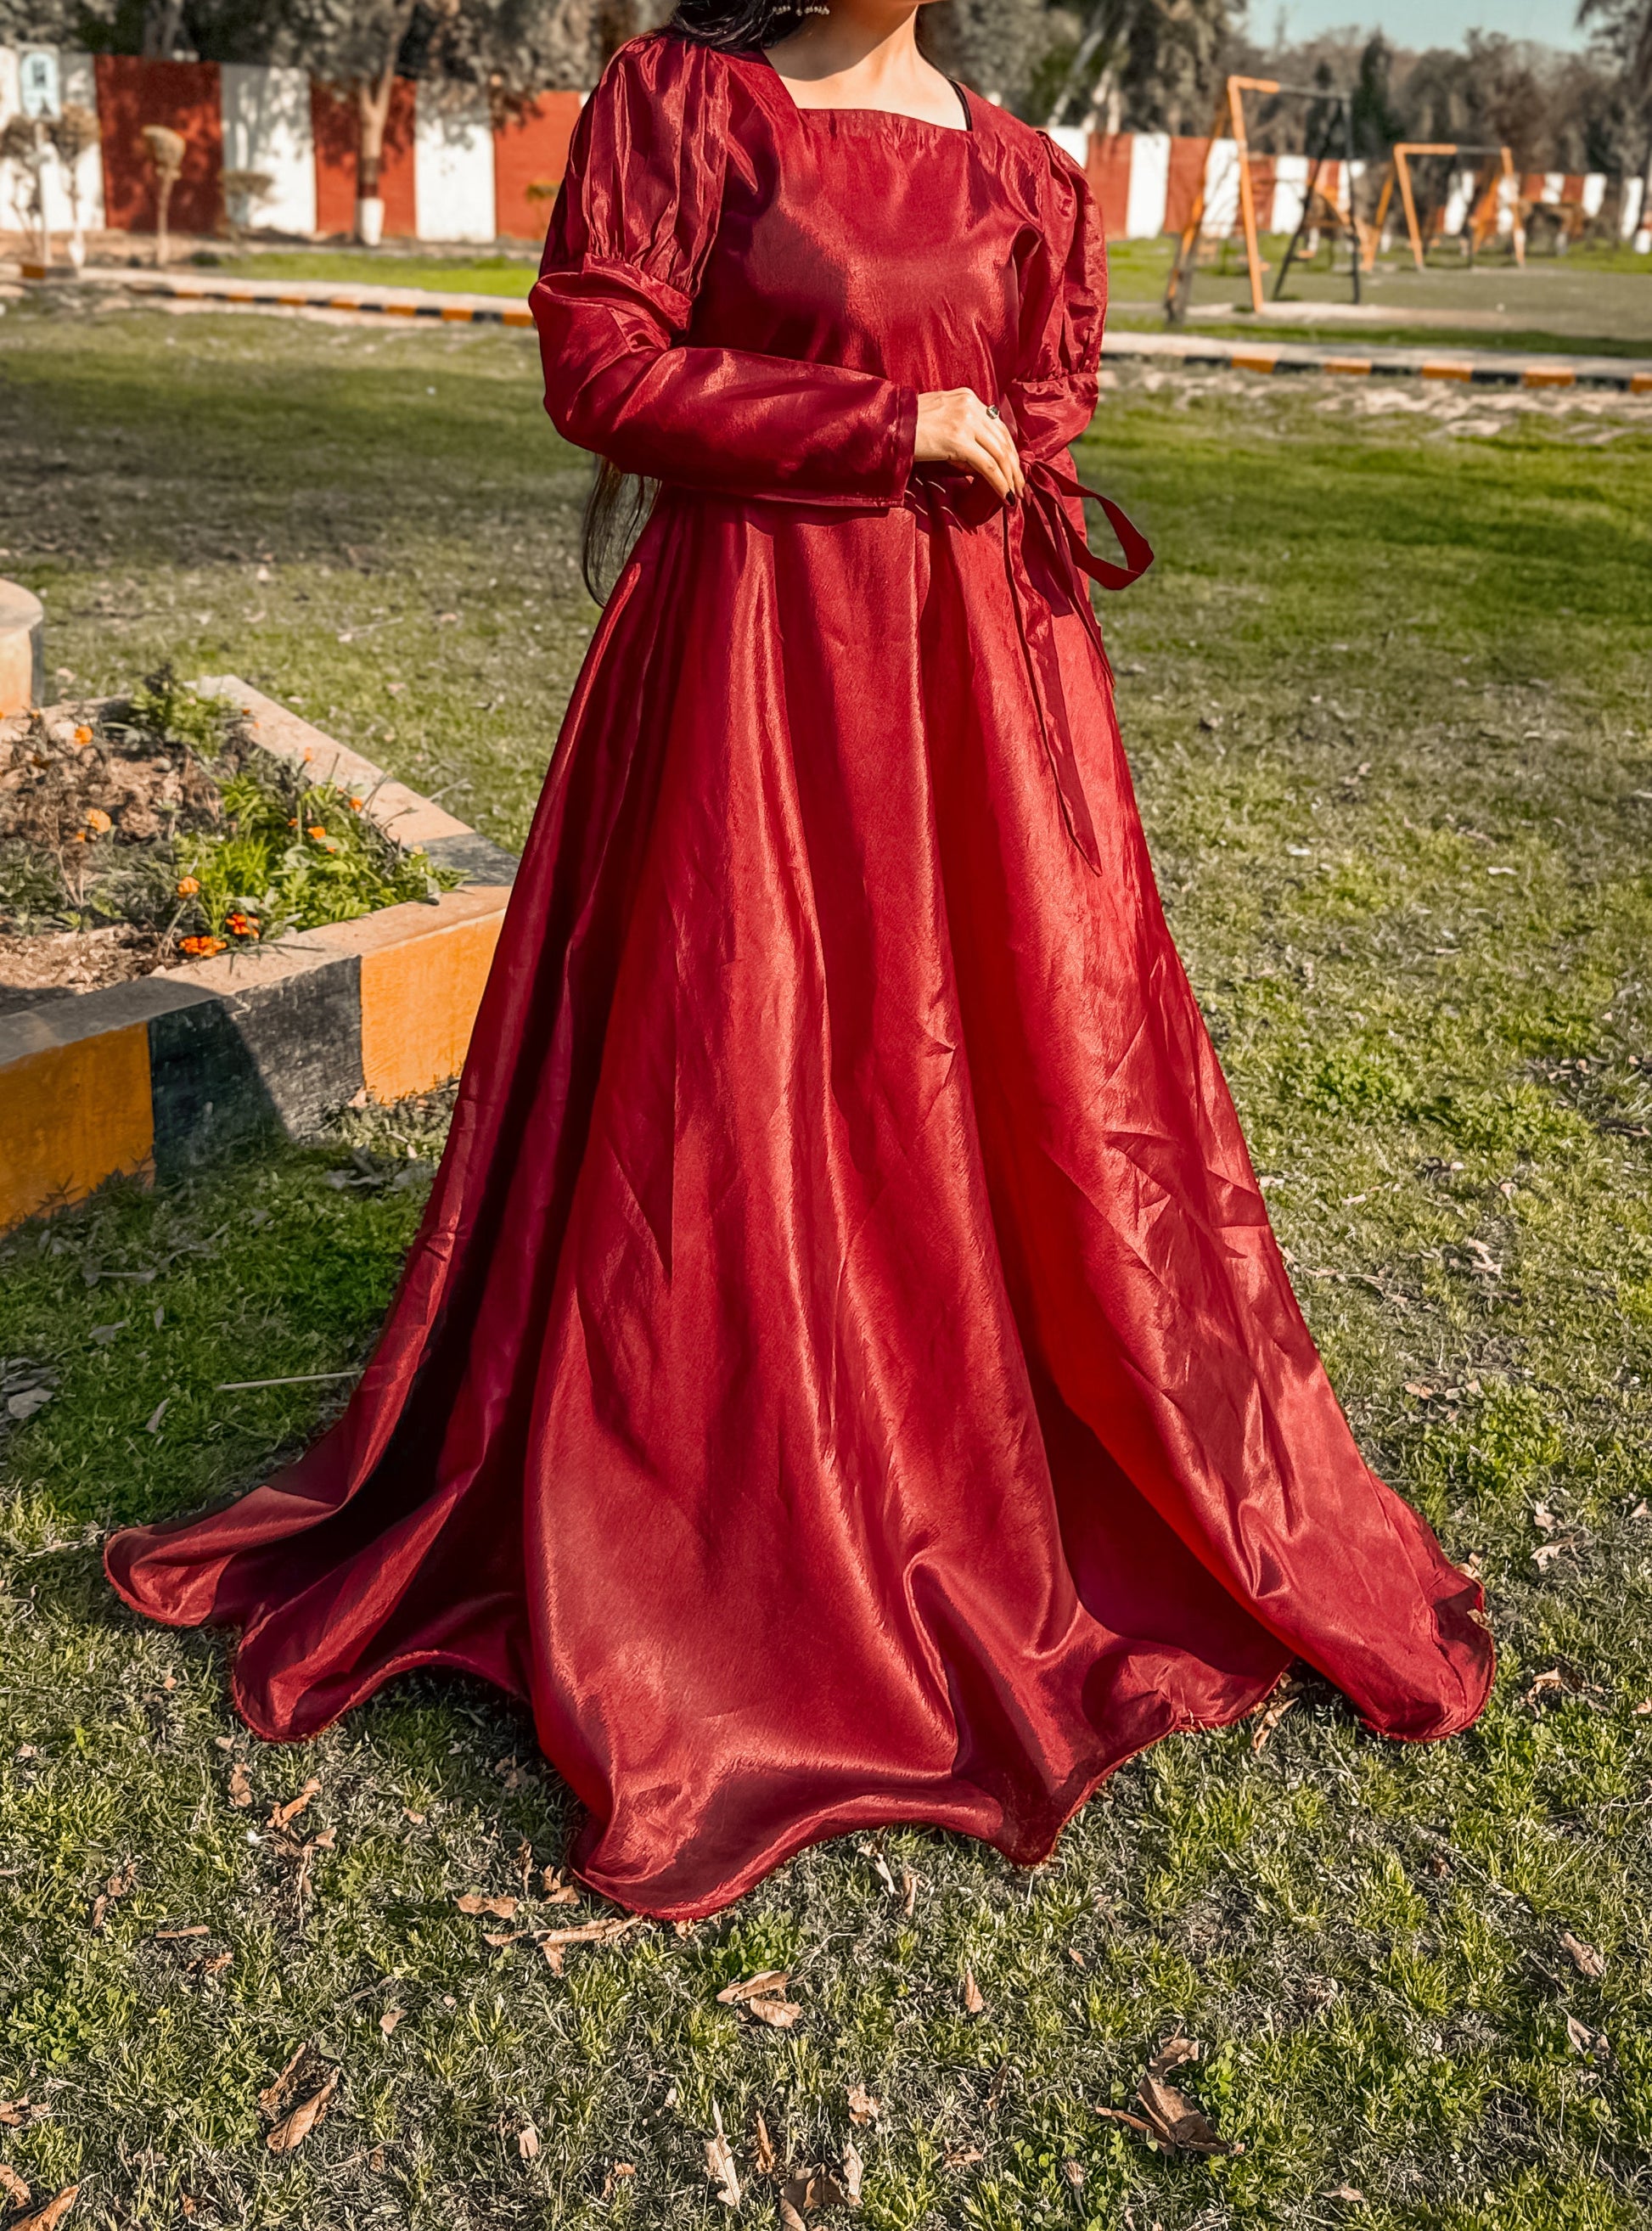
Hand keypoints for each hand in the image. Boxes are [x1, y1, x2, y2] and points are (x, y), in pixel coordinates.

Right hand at [913, 387, 1025, 501]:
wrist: (889, 425)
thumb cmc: (909, 427)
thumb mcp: (941, 419)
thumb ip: (962, 431)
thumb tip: (978, 464)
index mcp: (968, 398)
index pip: (998, 426)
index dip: (1010, 450)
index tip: (1014, 469)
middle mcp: (971, 406)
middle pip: (1003, 439)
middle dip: (1014, 466)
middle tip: (1019, 487)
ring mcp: (965, 421)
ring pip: (999, 453)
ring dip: (1010, 478)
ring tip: (1013, 495)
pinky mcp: (958, 440)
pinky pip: (987, 466)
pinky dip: (999, 483)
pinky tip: (1004, 495)